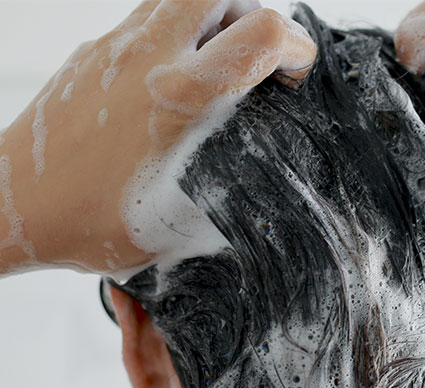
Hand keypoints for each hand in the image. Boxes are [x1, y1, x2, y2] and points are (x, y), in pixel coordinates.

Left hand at [0, 0, 315, 274]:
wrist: (10, 207)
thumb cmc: (88, 222)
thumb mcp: (180, 229)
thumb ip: (231, 204)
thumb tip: (259, 199)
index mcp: (180, 98)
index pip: (262, 33)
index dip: (296, 46)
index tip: (295, 72)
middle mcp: (147, 59)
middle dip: (252, 13)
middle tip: (256, 56)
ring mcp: (113, 48)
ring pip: (179, 0)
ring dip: (211, 22)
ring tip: (215, 69)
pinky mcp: (90, 53)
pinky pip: (145, 24)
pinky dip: (173, 41)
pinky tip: (166, 90)